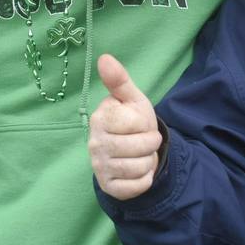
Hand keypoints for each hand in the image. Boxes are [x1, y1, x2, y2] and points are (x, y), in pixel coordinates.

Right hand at [89, 54, 162, 200]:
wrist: (132, 150)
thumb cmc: (132, 120)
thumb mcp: (132, 99)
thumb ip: (119, 80)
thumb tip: (104, 58)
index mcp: (100, 119)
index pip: (134, 123)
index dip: (144, 123)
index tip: (139, 123)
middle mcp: (94, 143)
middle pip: (138, 148)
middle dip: (149, 144)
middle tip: (143, 141)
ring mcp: (99, 166)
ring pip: (139, 168)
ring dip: (148, 161)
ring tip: (141, 155)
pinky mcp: (108, 186)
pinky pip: (137, 186)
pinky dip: (145, 180)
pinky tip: (138, 171)